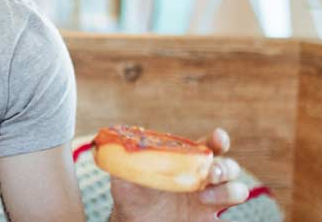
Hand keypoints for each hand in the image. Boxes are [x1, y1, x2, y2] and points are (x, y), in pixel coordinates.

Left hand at [109, 128, 248, 221]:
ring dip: (228, 191)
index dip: (218, 139)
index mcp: (187, 161)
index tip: (218, 138)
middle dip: (225, 168)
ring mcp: (209, 200)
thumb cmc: (131, 195)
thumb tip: (115, 149)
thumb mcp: (124, 178)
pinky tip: (214, 218)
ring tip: (203, 197)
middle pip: (229, 167)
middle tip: (210, 174)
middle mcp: (203, 178)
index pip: (209, 145)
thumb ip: (124, 164)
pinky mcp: (208, 221)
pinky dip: (226, 218)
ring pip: (236, 191)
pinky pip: (227, 220)